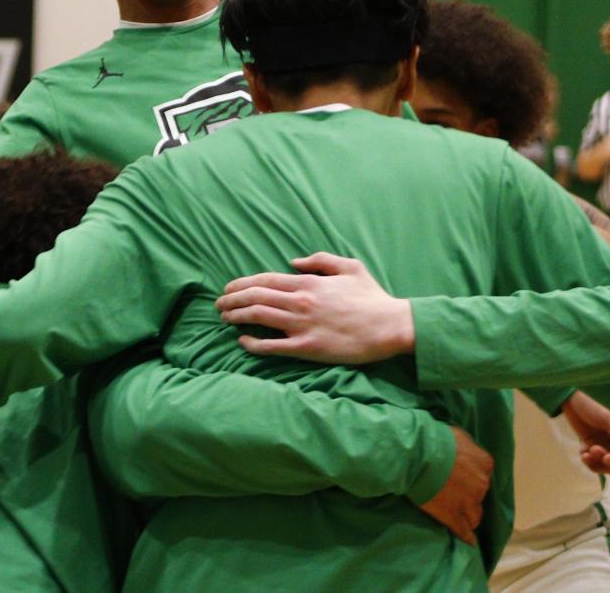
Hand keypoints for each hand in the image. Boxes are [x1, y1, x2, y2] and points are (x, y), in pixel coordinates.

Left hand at [215, 253, 413, 364]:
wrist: (391, 326)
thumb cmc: (373, 298)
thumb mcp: (350, 267)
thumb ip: (320, 260)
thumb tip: (293, 262)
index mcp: (309, 282)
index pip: (265, 280)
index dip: (242, 283)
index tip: (228, 288)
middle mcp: (301, 302)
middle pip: (256, 297)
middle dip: (232, 299)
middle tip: (219, 304)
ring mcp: (302, 325)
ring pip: (258, 317)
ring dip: (236, 316)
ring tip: (224, 318)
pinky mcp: (308, 349)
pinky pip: (272, 346)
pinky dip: (253, 343)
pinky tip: (242, 341)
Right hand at [416, 425, 490, 544]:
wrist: (418, 456)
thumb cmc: (436, 441)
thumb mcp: (458, 436)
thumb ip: (468, 449)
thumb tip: (467, 453)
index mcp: (485, 464)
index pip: (483, 474)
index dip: (471, 476)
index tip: (460, 476)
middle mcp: (482, 484)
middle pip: (480, 495)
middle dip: (469, 494)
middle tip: (453, 492)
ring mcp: (470, 503)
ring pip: (475, 515)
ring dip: (469, 515)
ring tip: (458, 515)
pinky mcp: (455, 518)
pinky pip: (465, 532)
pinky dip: (466, 536)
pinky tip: (468, 540)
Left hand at [560, 392, 609, 473]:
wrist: (570, 392)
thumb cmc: (593, 398)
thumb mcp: (608, 416)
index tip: (609, 457)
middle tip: (596, 451)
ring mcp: (608, 443)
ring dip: (600, 464)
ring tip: (588, 453)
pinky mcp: (594, 445)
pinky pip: (596, 463)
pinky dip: (590, 462)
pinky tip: (583, 455)